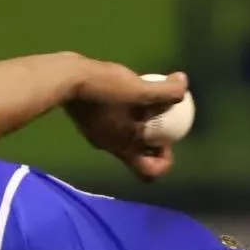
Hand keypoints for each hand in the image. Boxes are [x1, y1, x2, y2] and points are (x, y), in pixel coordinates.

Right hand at [62, 62, 189, 181]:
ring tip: (145, 98)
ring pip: (126, 136)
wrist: (65, 76)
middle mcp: (111, 146)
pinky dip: (124, 112)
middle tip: (161, 118)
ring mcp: (97, 134)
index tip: (167, 141)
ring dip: (139, 123)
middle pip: (140, 154)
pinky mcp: (90, 119)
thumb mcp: (140, 89)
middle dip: (155, 140)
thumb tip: (184, 85)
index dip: (164, 161)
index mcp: (124, 147)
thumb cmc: (103, 87)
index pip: (149, 172)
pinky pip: (114, 122)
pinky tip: (126, 89)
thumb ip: (166, 91)